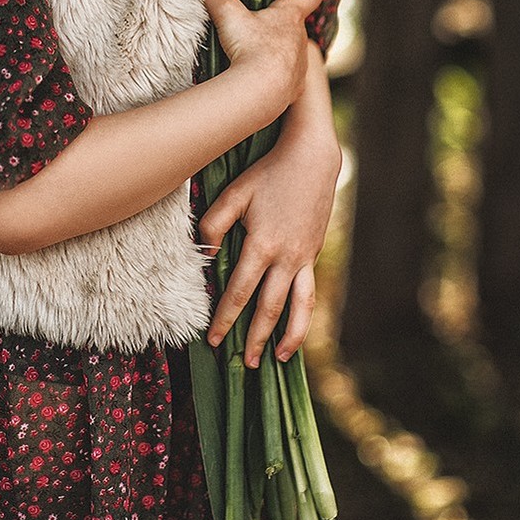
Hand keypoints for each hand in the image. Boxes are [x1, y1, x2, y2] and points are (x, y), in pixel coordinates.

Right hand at [198, 0, 322, 111]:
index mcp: (291, 17)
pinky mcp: (295, 89)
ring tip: (250, 55)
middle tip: (253, 24)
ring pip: (292, 53)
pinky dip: (274, 78)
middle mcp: (301, 40)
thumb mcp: (227, 14)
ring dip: (275, 52)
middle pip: (295, 26)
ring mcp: (300, 66)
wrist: (261, 92)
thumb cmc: (250, 48)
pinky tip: (256, 79)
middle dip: (276, 24)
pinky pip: (288, 80)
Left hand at [198, 45, 340, 367]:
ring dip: (288, 336)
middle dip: (255, 338)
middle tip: (243, 363)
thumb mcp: (235, 192)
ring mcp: (304, 256)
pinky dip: (303, 315)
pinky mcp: (314, 252)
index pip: (240, 292)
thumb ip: (214, 223)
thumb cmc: (268, 171)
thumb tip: (205, 255)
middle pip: (269, 308)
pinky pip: (310, 292)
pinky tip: (295, 327)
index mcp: (262, 244)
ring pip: (299, 307)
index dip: (226, 318)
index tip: (214, 341)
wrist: (312, 156)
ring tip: (278, 359)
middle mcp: (286, 257)